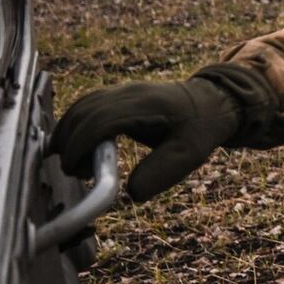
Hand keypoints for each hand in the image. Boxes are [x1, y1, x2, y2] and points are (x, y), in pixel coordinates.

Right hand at [51, 78, 244, 200]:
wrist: (213, 102)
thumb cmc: (202, 128)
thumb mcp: (191, 153)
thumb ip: (163, 172)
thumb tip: (132, 193)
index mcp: (148, 105)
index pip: (102, 119)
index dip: (82, 144)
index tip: (73, 169)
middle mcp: (131, 92)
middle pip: (85, 111)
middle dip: (70, 142)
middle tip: (74, 172)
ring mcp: (123, 90)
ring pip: (82, 106)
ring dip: (69, 133)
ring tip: (74, 164)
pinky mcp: (119, 95)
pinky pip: (88, 105)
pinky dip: (75, 124)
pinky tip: (74, 147)